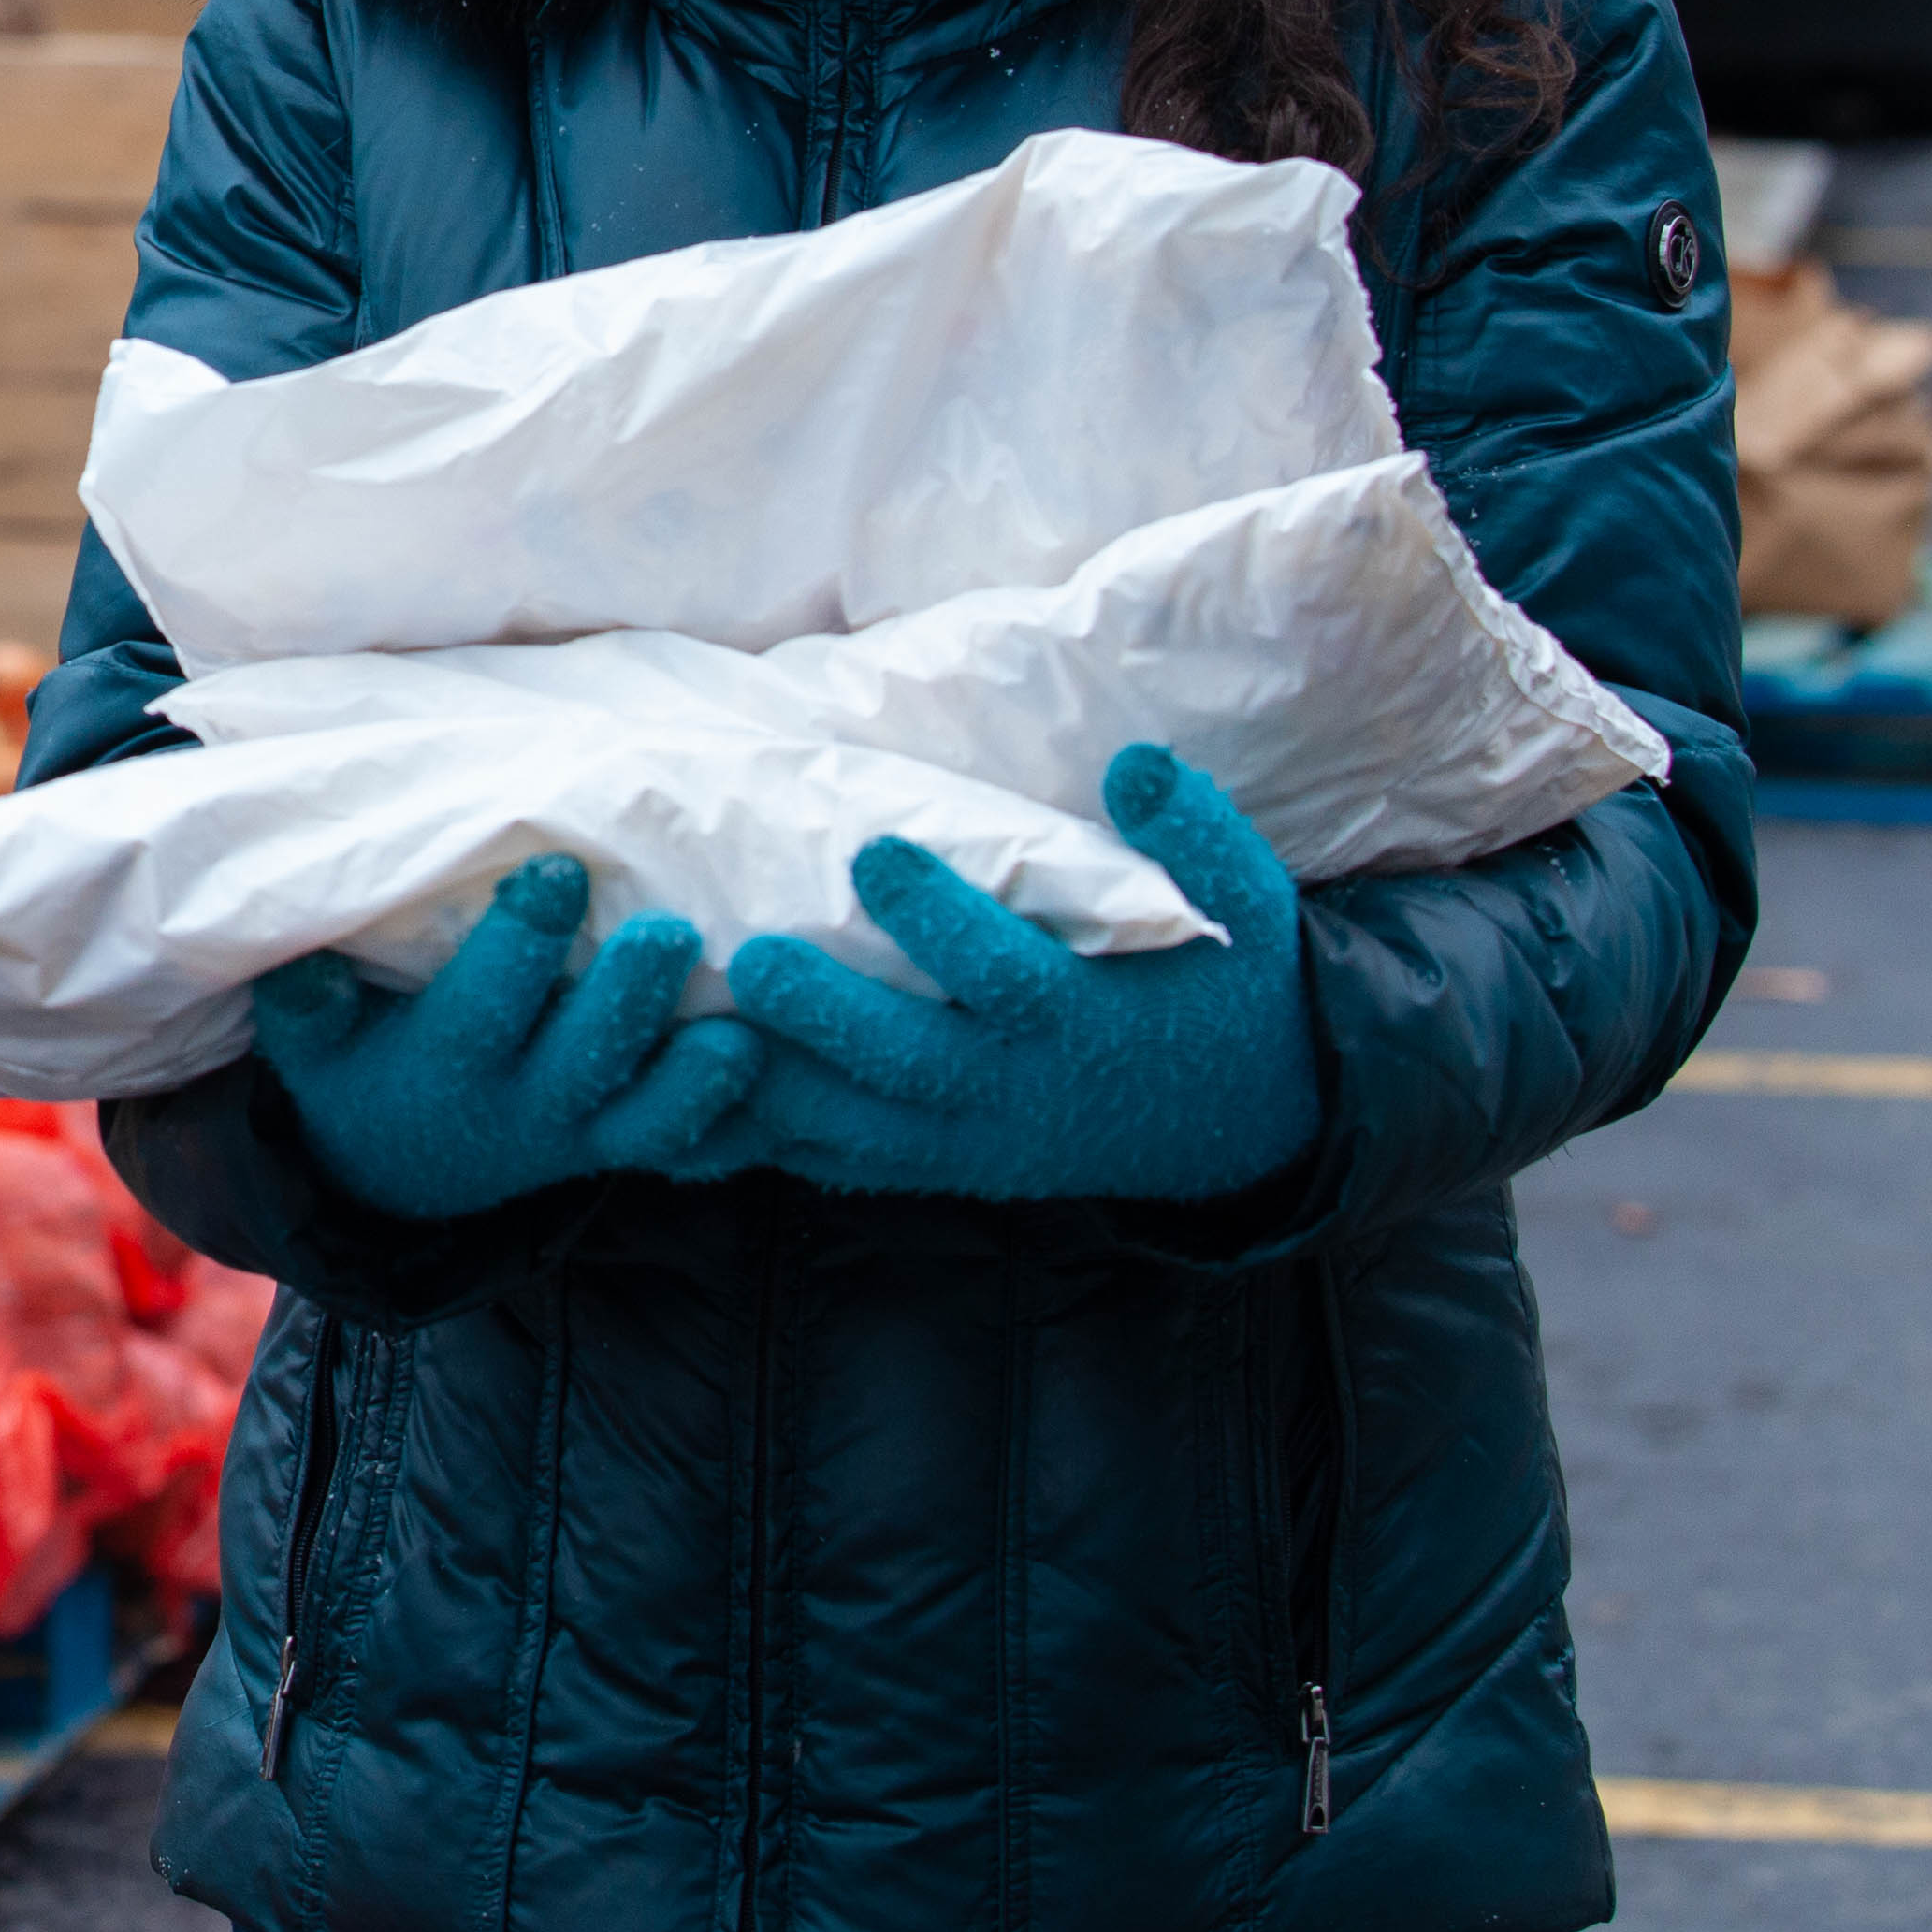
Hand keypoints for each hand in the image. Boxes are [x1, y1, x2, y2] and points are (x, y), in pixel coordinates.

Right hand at [250, 855, 761, 1221]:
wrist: (402, 1168)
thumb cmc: (360, 1064)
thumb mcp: (314, 1048)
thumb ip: (304, 1008)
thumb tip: (298, 965)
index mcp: (444, 1069)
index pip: (484, 1006)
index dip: (522, 942)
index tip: (560, 870)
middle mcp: (522, 1107)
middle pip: (584, 1058)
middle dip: (627, 997)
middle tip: (670, 932)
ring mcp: (585, 1132)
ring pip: (652, 1114)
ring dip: (697, 1071)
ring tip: (742, 1020)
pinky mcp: (630, 1143)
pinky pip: (690, 1141)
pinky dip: (734, 1112)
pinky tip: (776, 1063)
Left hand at [722, 744, 1315, 1203]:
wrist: (1243, 1122)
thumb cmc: (1225, 990)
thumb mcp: (1243, 905)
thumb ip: (1195, 834)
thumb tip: (1139, 763)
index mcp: (1090, 1021)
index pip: (1007, 974)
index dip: (943, 919)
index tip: (875, 851)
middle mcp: (1023, 1090)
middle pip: (911, 1060)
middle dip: (830, 1014)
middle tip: (753, 956)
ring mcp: (977, 1141)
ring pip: (859, 1128)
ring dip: (774, 1087)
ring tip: (688, 1030)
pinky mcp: (946, 1168)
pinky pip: (850, 1166)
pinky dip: (775, 1143)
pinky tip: (697, 1104)